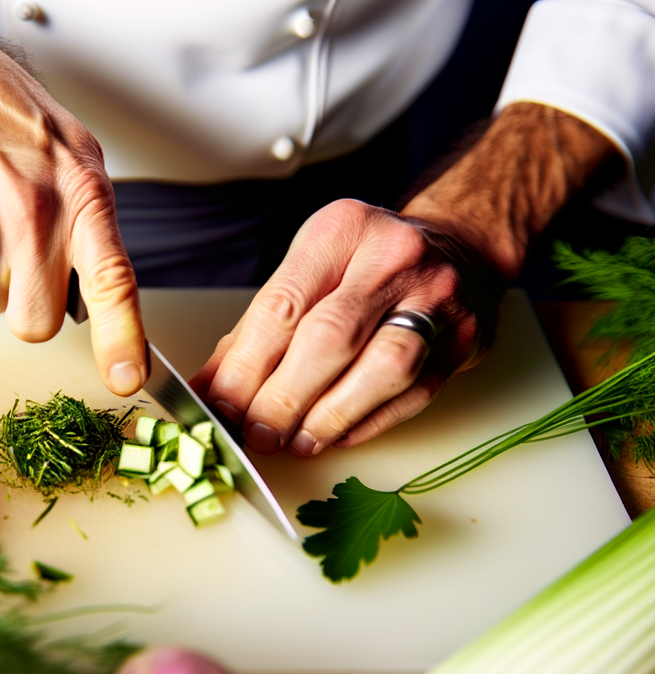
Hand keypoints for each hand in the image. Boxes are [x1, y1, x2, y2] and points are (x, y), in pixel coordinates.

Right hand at [0, 0, 146, 395]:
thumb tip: (100, 295)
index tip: (128, 381)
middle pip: (35, 324)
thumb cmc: (15, 121)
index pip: (112, 281)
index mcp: (82, 198)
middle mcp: (34, 219)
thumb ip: (94, 227)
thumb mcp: (79, 157)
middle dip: (31, 311)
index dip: (122, 338)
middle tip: (27, 269)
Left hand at [191, 201, 496, 454]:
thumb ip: (256, 332)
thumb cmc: (363, 267)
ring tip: (295, 441)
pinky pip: (414, 393)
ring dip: (330, 416)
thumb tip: (210, 391)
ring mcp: (437, 297)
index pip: (282, 307)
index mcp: (340, 231)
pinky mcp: (464, 339)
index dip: (246, 366)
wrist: (457, 247)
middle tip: (255, 434)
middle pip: (330, 338)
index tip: (220, 405)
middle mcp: (393, 256)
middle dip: (284, 397)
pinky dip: (366, 423)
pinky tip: (333, 436)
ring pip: (383, 368)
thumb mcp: (306, 274)